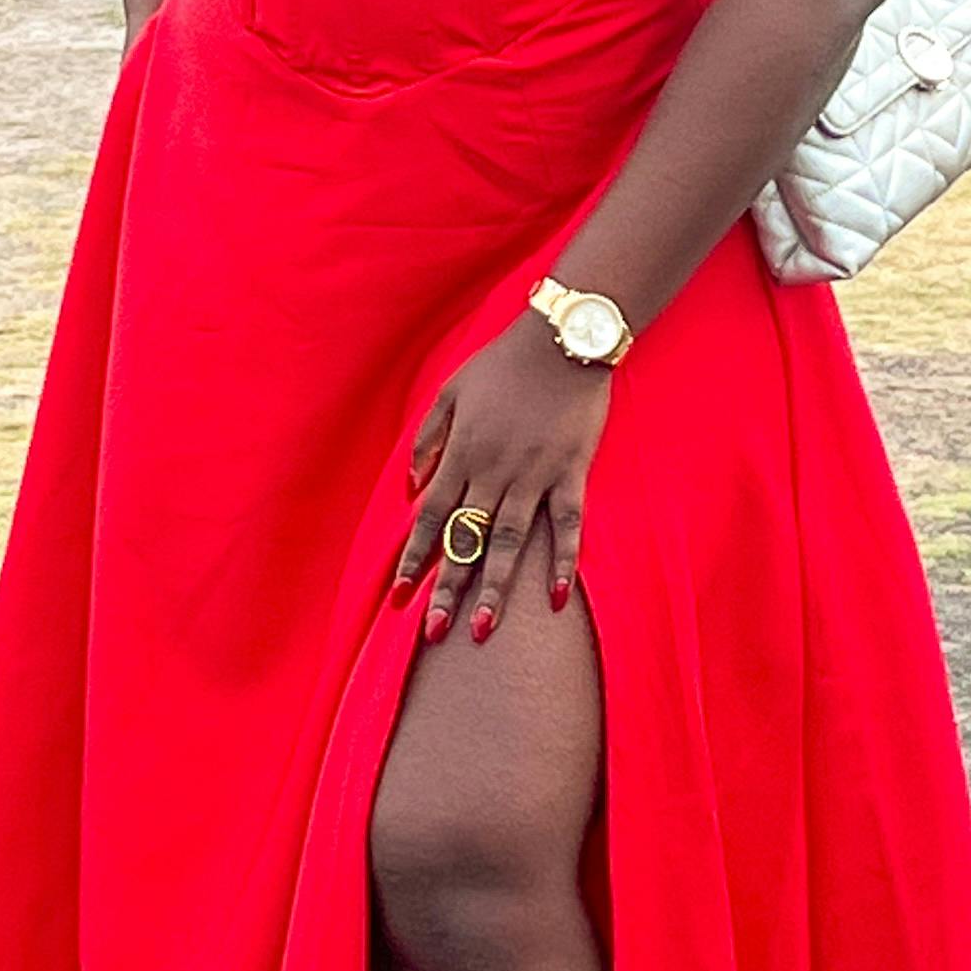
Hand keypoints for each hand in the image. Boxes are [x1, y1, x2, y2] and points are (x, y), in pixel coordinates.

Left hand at [392, 318, 608, 642]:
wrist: (563, 339)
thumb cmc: (503, 362)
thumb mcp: (450, 389)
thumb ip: (428, 438)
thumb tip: (412, 485)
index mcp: (462, 453)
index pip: (430, 516)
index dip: (414, 558)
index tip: (399, 596)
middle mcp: (493, 472)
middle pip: (466, 539)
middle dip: (448, 589)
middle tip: (433, 632)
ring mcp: (534, 476)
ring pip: (508, 542)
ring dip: (495, 587)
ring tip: (484, 629)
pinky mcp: (571, 473)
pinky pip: (567, 526)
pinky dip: (562, 562)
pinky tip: (556, 598)